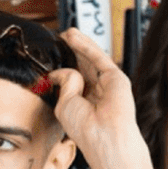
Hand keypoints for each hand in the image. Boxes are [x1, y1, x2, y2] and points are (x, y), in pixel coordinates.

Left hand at [50, 30, 138, 160]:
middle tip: (60, 38)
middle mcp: (96, 92)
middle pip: (83, 66)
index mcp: (83, 102)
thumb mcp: (64, 103)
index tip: (52, 58)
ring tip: (66, 33)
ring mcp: (107, 83)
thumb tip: (59, 70)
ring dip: (79, 44)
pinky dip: (86, 46)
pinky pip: (98, 57)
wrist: (103, 135)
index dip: (63, 66)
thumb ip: (64, 83)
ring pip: (91, 59)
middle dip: (72, 51)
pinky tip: (75, 37)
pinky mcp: (115, 77)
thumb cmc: (84, 128)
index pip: (73, 79)